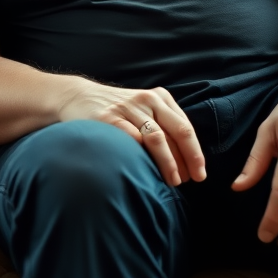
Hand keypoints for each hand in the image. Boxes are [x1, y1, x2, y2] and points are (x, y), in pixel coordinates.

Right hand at [58, 79, 205, 186]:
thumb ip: (163, 125)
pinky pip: (131, 139)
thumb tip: (186, 160)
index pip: (185, 128)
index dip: (195, 153)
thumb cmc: (116, 110)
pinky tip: (146, 171)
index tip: (199, 173)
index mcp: (160, 98)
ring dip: (169, 162)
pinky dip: (142, 157)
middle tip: (191, 180)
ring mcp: (128, 108)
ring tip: (172, 181)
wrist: (77, 96)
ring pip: (157, 138)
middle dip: (188, 159)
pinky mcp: (109, 118)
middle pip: (178, 131)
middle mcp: (147, 100)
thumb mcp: (143, 109)